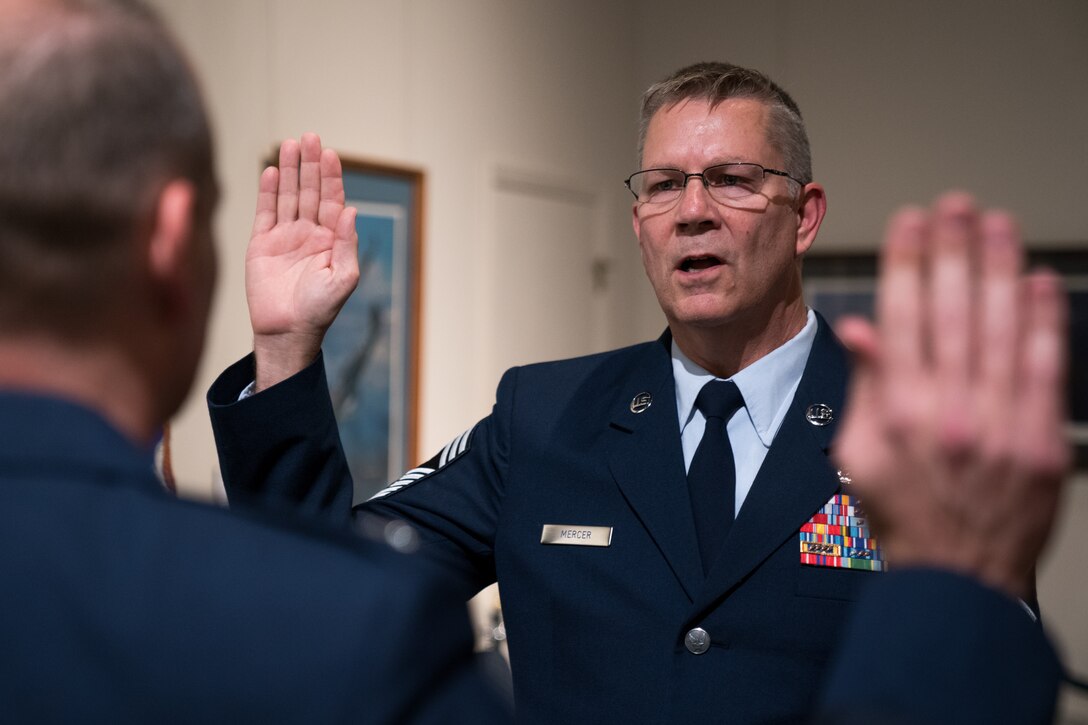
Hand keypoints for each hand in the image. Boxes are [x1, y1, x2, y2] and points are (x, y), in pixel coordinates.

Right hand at [246, 133, 359, 390]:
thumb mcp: (343, 278)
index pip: (332, 200)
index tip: (330, 153)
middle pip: (310, 191)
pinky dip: (268, 191)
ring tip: (290, 143)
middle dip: (310, 164)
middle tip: (309, 136)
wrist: (288, 331)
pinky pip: (265, 212)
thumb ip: (346, 243)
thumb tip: (352, 210)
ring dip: (290, 170)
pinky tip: (272, 171)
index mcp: (331, 240)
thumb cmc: (320, 310)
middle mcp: (309, 233)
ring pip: (288, 196)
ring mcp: (285, 236)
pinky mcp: (262, 244)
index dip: (331, 177)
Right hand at [833, 192, 1069, 599]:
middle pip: (953, 311)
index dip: (907, 263)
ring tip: (996, 223)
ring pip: (1001, 329)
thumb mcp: (858, 456)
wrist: (955, 579)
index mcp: (897, 412)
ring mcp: (999, 426)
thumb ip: (864, 388)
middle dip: (954, 250)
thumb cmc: (901, 515)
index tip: (912, 222)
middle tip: (956, 204)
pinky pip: (1047, 370)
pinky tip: (1039, 280)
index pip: (902, 317)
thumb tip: (859, 329)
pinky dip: (1045, 322)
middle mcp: (948, 412)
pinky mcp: (1043, 445)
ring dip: (999, 269)